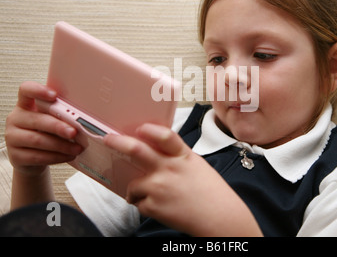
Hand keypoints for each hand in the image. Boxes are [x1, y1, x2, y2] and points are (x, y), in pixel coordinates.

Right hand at [5, 81, 82, 175]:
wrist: (31, 159)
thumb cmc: (45, 133)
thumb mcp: (50, 120)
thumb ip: (59, 114)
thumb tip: (82, 118)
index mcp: (25, 105)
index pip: (26, 90)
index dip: (38, 91)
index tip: (54, 95)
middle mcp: (15, 119)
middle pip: (37, 120)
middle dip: (58, 127)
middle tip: (74, 132)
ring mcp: (12, 138)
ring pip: (38, 141)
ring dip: (61, 145)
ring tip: (77, 148)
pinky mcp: (15, 156)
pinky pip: (38, 157)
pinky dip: (57, 157)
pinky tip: (69, 156)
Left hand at [104, 123, 262, 235]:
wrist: (219, 218)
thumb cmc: (210, 191)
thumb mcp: (196, 165)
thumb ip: (176, 156)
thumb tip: (155, 151)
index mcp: (182, 156)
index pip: (164, 136)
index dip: (149, 130)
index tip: (139, 128)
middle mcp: (169, 168)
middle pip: (137, 150)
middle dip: (118, 142)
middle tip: (108, 139)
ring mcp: (159, 187)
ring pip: (133, 184)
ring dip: (136, 190)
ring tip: (152, 195)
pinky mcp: (154, 206)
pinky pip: (139, 203)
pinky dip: (145, 206)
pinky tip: (161, 206)